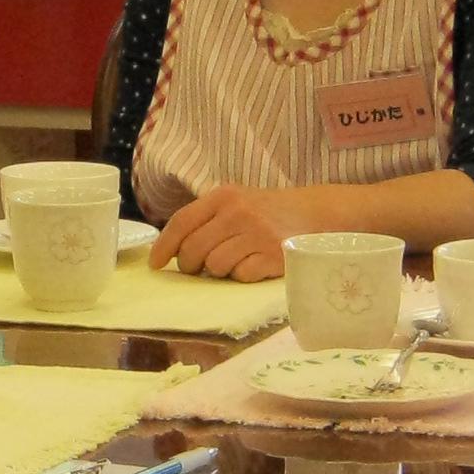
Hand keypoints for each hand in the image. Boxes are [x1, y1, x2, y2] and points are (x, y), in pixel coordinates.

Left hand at [150, 183, 310, 278]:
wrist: (317, 213)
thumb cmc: (268, 211)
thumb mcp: (237, 202)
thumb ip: (206, 219)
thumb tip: (172, 251)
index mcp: (224, 197)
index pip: (182, 222)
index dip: (164, 246)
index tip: (156, 265)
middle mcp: (238, 213)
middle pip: (193, 250)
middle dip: (190, 265)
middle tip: (200, 268)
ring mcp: (257, 235)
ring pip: (215, 266)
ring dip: (219, 271)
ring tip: (233, 261)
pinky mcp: (274, 256)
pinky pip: (240, 276)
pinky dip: (242, 276)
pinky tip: (253, 265)